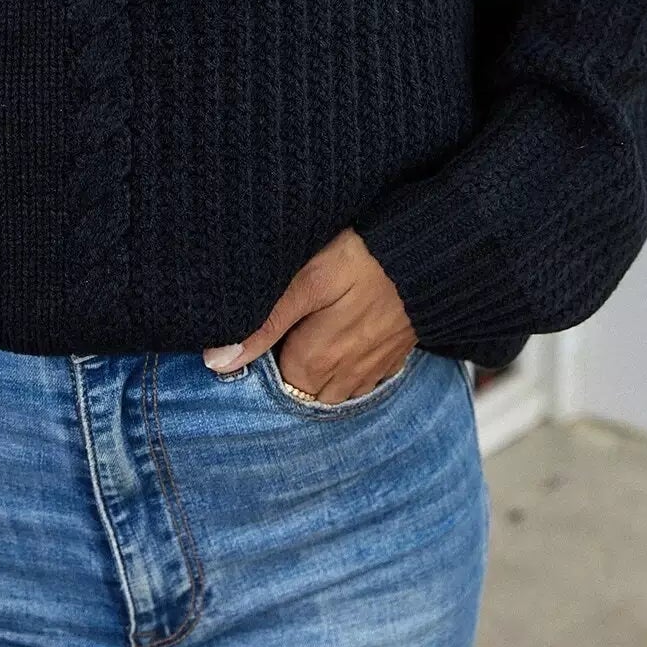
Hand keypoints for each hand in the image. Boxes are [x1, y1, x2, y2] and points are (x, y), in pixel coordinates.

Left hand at [201, 228, 417, 404]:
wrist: (429, 254)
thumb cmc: (362, 260)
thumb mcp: (305, 282)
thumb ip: (263, 323)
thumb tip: (217, 362)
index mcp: (314, 364)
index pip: (271, 382)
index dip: (259, 360)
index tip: (258, 334)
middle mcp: (342, 379)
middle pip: (299, 391)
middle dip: (285, 371)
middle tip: (281, 331)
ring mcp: (370, 373)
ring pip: (330, 391)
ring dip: (314, 374)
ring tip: (308, 336)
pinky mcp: (391, 360)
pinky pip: (359, 381)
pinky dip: (345, 370)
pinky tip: (340, 341)